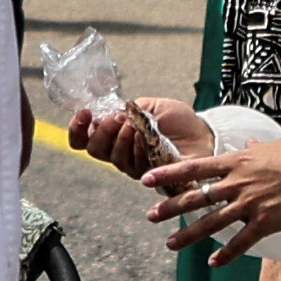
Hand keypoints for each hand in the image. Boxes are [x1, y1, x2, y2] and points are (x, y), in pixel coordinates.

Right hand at [73, 94, 202, 175]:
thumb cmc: (178, 120)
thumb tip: (112, 112)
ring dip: (120, 138)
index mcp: (115, 135)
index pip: (83, 139)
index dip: (77, 128)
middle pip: (94, 149)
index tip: (84, 112)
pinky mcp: (149, 175)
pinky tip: (145, 137)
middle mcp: (120, 152)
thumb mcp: (151, 105)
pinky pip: (133, 165)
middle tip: (117, 118)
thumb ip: (130, 108)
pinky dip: (137, 148)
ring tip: (133, 125)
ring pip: (113, 157)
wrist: (203, 134)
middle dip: (102, 131)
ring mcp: (134, 166)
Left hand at [146, 134, 280, 261]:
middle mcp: (237, 183)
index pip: (194, 167)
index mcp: (236, 162)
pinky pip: (241, 242)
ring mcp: (249, 204)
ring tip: (170, 244)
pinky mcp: (265, 222)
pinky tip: (212, 263)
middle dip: (171, 207)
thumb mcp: (275, 146)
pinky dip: (226, 254)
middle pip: (196, 197)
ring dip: (188, 235)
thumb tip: (249, 143)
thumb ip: (257, 149)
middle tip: (150, 216)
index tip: (147, 179)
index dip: (168, 174)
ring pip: (211, 222)